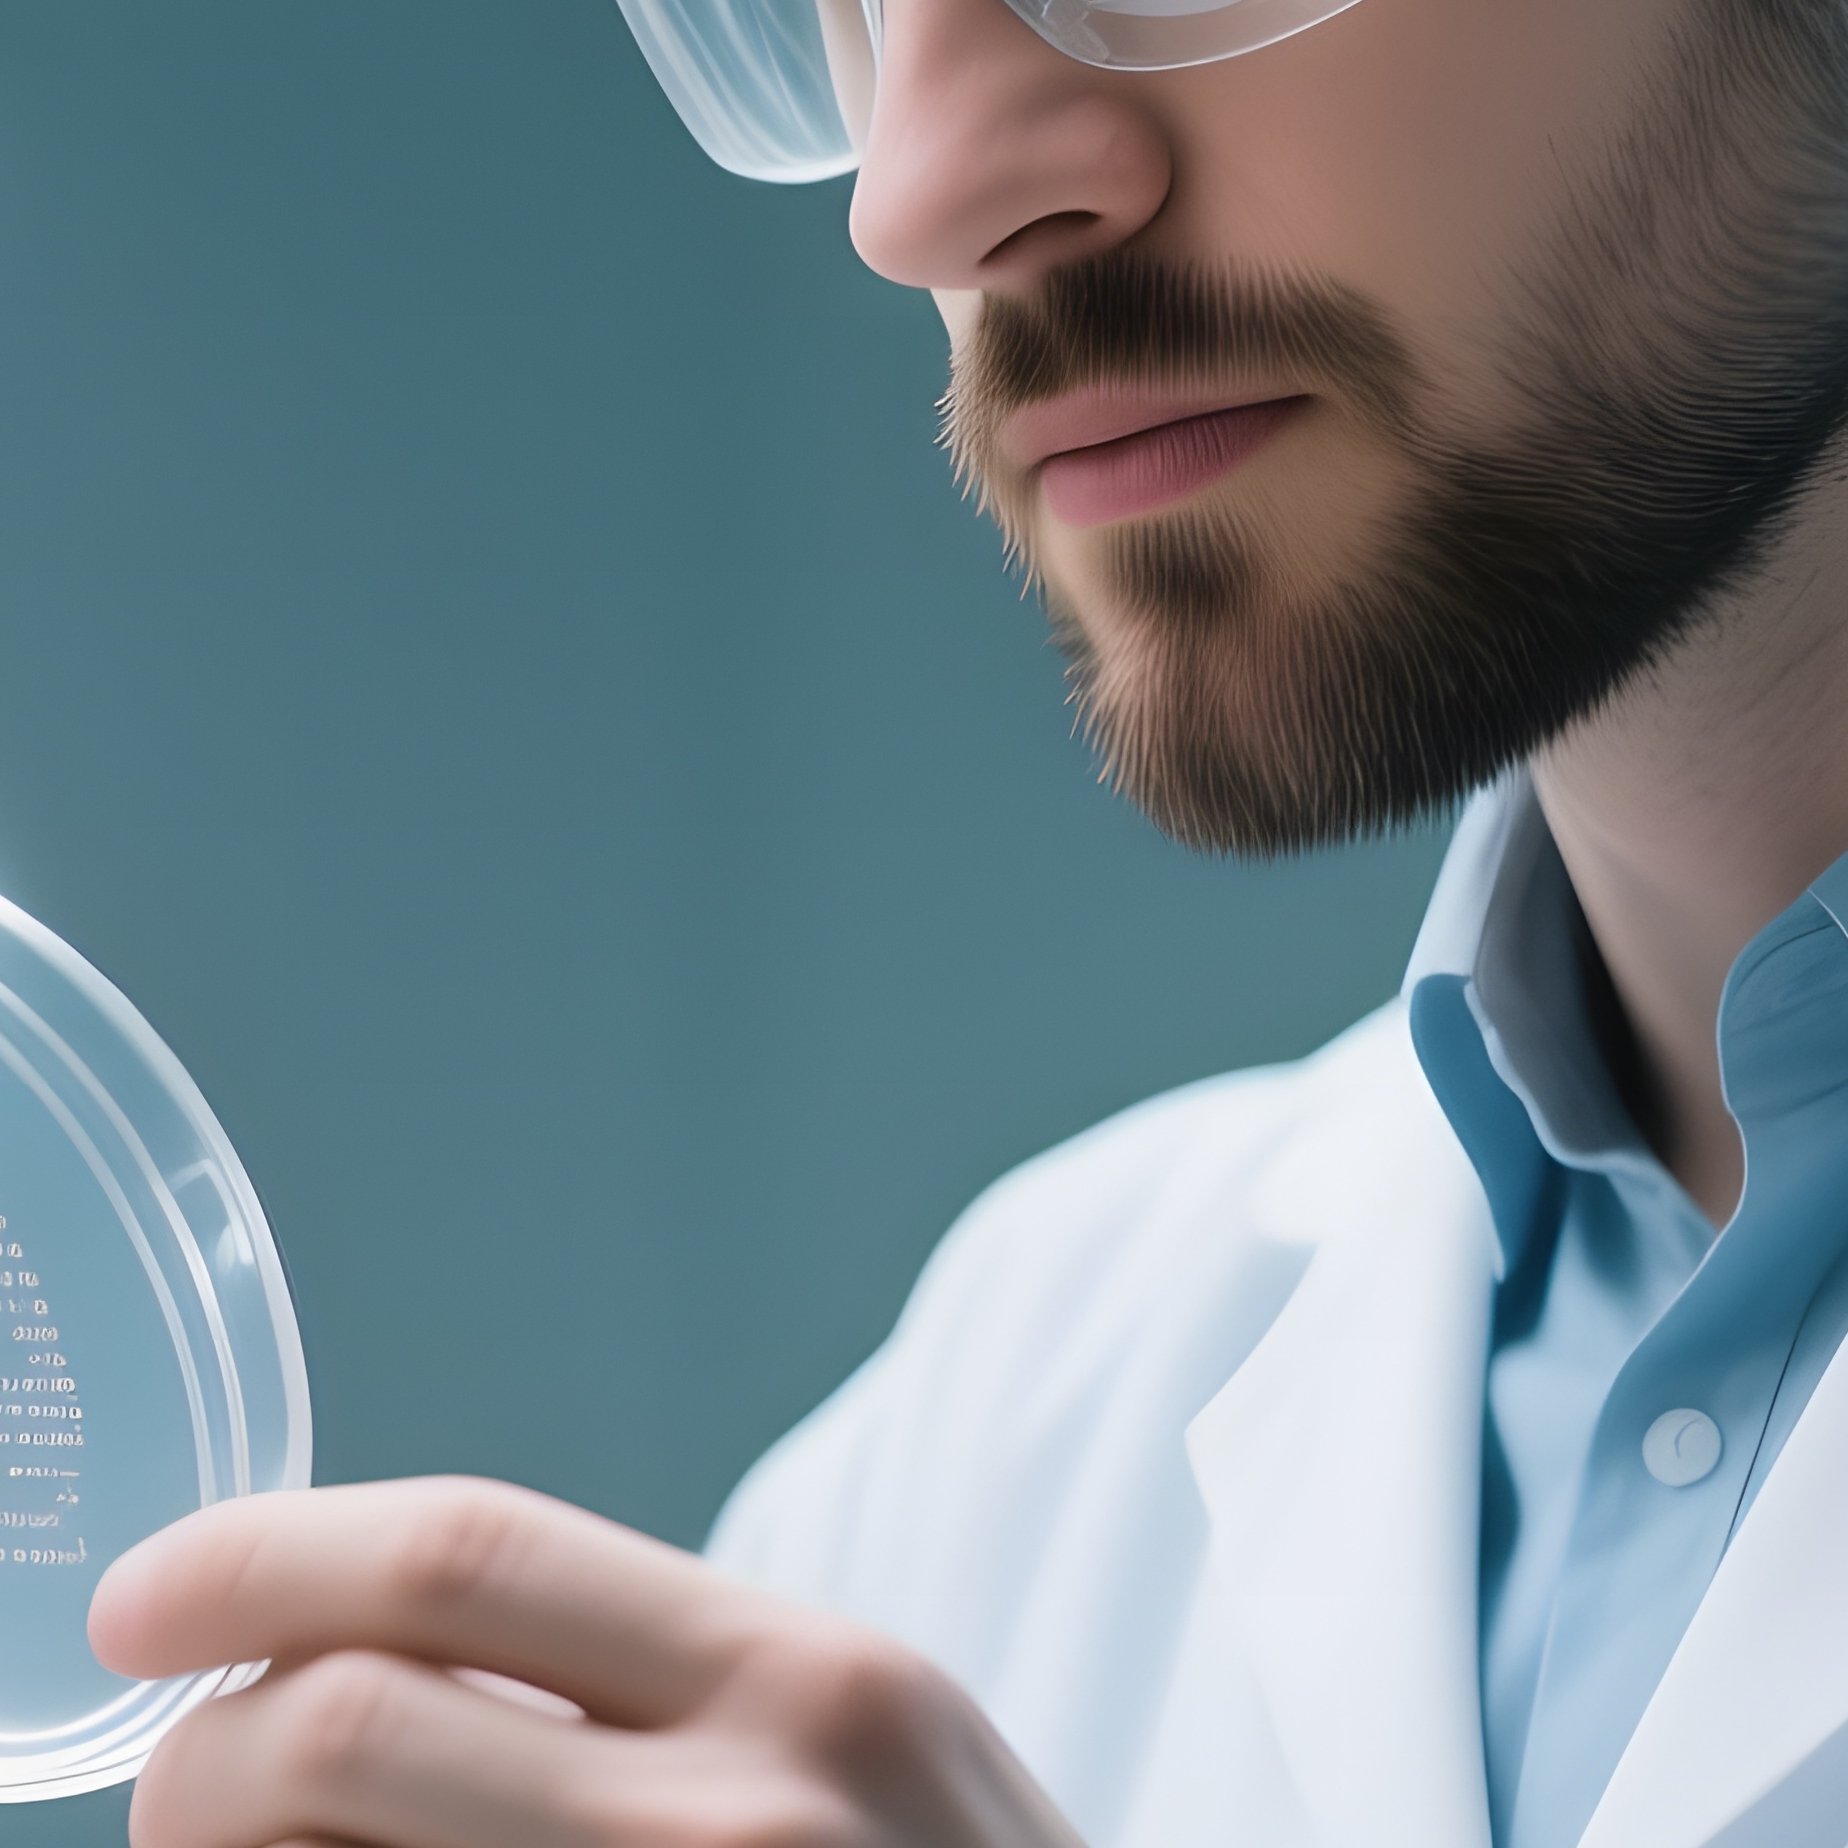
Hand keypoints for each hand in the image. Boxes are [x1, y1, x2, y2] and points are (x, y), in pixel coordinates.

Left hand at [88, 1475, 1087, 1847]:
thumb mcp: (865, 1749)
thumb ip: (666, 1689)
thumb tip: (384, 1660)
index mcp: (810, 1682)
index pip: (472, 1556)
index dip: (269, 1555)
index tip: (150, 1592)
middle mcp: (751, 1815)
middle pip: (343, 1728)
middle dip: (199, 1757)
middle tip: (180, 1787)